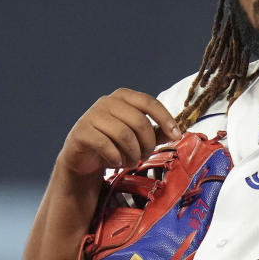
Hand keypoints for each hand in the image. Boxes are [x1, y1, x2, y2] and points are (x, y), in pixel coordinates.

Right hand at [57, 88, 180, 177]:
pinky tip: (116, 162)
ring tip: (131, 161)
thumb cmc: (113, 143)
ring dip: (133, 153)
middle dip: (147, 144)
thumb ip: (156, 132)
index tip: (176, 136)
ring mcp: (92, 115)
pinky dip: (116, 158)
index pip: (149, 103)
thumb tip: (175, 133)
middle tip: (145, 156)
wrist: (84, 157)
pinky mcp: (82, 132)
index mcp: (123, 97)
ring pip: (124, 134)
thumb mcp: (138, 137)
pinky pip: (106, 145)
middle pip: (139, 121)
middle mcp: (107, 102)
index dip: (166, 119)